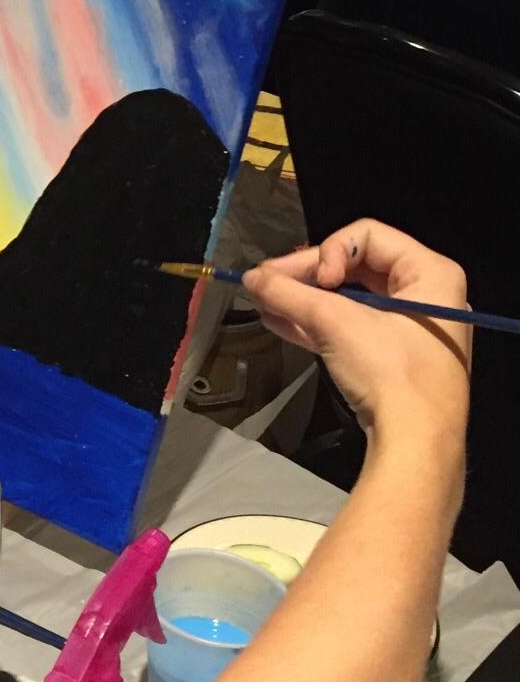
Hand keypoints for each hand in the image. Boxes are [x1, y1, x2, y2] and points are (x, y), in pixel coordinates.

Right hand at [245, 221, 469, 442]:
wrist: (416, 446)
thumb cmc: (390, 371)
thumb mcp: (335, 324)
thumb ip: (289, 295)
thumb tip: (250, 277)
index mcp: (430, 273)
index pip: (367, 236)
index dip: (330, 251)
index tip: (315, 282)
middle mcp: (426, 294)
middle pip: (355, 266)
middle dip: (307, 276)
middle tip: (266, 283)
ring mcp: (409, 329)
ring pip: (349, 299)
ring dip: (305, 299)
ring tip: (264, 301)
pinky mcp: (392, 358)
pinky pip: (351, 327)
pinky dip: (317, 323)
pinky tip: (278, 321)